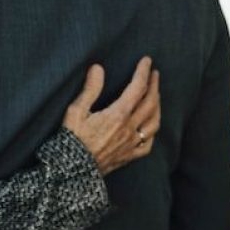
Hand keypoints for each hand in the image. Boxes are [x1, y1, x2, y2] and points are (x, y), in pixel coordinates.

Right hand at [62, 57, 159, 175]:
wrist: (72, 170)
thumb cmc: (72, 139)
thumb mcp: (76, 111)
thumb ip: (90, 89)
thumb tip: (98, 68)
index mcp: (118, 115)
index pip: (137, 88)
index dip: (143, 72)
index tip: (146, 60)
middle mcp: (129, 129)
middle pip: (150, 103)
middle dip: (154, 85)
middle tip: (154, 73)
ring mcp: (131, 144)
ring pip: (154, 123)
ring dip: (158, 106)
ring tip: (156, 95)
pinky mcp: (129, 156)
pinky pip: (148, 144)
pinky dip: (152, 131)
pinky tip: (150, 126)